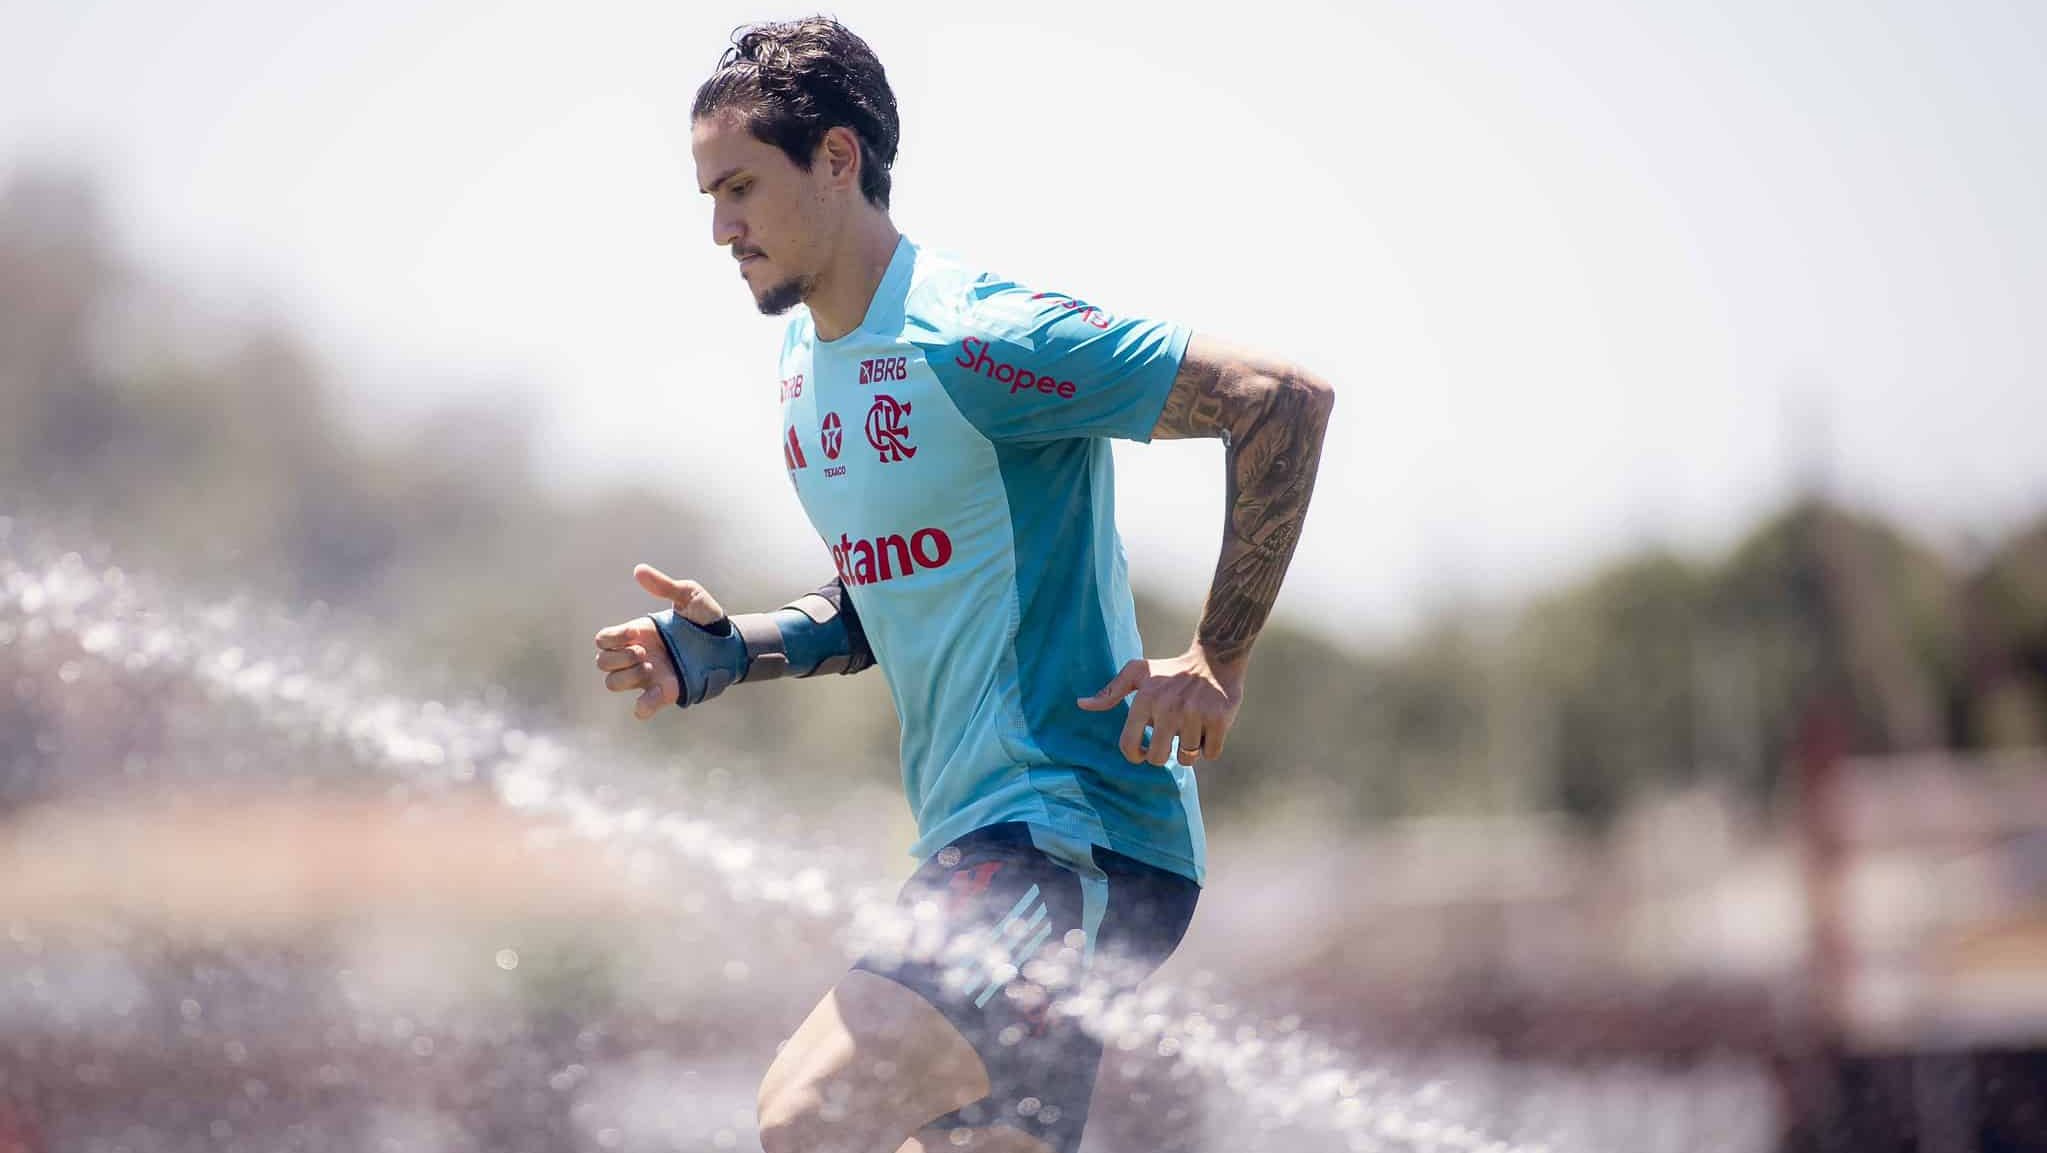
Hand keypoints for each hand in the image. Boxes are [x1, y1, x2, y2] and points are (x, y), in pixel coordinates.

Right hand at [593, 564, 727, 719]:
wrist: (730, 641)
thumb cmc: (707, 617)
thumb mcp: (688, 595)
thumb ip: (664, 585)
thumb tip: (639, 570)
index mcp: (639, 633)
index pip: (603, 639)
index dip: (612, 637)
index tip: (636, 632)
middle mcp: (638, 654)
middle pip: (602, 663)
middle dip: (617, 657)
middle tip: (643, 652)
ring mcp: (649, 675)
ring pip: (613, 683)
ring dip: (626, 676)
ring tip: (651, 666)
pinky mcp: (664, 692)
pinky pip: (641, 707)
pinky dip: (643, 706)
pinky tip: (659, 691)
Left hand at [1077, 644, 1245, 765]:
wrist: (1214, 659)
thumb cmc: (1171, 670)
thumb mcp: (1138, 672)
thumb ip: (1110, 691)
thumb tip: (1081, 704)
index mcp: (1145, 699)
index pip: (1129, 745)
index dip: (1135, 755)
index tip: (1144, 752)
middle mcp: (1168, 707)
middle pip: (1158, 758)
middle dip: (1164, 754)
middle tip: (1171, 739)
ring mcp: (1195, 713)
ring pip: (1187, 758)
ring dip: (1190, 749)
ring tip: (1192, 728)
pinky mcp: (1219, 718)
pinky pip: (1211, 753)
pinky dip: (1210, 747)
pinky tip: (1208, 728)